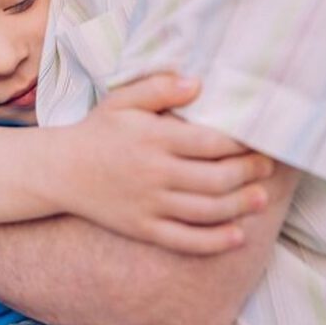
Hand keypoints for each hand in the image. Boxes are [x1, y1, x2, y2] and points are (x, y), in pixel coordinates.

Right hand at [53, 74, 273, 254]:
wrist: (59, 170)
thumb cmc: (96, 132)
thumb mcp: (121, 101)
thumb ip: (158, 88)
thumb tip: (198, 82)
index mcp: (153, 138)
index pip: (210, 142)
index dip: (242, 143)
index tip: (260, 140)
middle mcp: (154, 173)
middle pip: (216, 178)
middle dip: (249, 173)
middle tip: (266, 168)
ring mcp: (148, 204)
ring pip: (206, 211)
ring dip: (240, 206)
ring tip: (260, 199)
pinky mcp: (142, 228)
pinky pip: (185, 240)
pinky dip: (214, 241)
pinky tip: (236, 236)